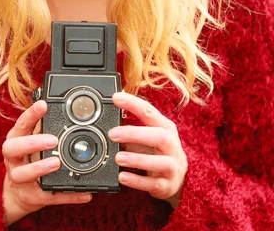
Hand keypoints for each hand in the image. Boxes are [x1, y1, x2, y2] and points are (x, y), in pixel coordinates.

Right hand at [2, 99, 92, 225]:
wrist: (17, 194)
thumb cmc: (27, 159)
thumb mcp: (31, 140)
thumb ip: (42, 126)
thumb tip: (63, 108)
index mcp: (15, 140)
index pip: (20, 124)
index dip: (30, 114)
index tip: (44, 104)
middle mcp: (13, 159)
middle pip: (12, 148)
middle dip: (32, 143)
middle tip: (53, 139)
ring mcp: (18, 179)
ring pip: (22, 174)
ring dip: (39, 168)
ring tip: (57, 162)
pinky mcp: (30, 197)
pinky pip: (48, 197)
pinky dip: (66, 196)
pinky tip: (84, 193)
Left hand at [108, 92, 187, 208]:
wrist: (177, 180)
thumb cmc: (158, 152)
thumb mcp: (147, 137)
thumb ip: (130, 130)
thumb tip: (107, 123)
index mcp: (166, 128)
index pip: (150, 112)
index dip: (133, 104)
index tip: (116, 98)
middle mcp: (172, 145)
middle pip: (159, 136)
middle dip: (135, 134)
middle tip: (112, 134)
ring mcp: (172, 166)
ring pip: (160, 162)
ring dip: (137, 159)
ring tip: (117, 158)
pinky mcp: (168, 185)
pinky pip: (154, 184)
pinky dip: (137, 181)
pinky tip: (123, 177)